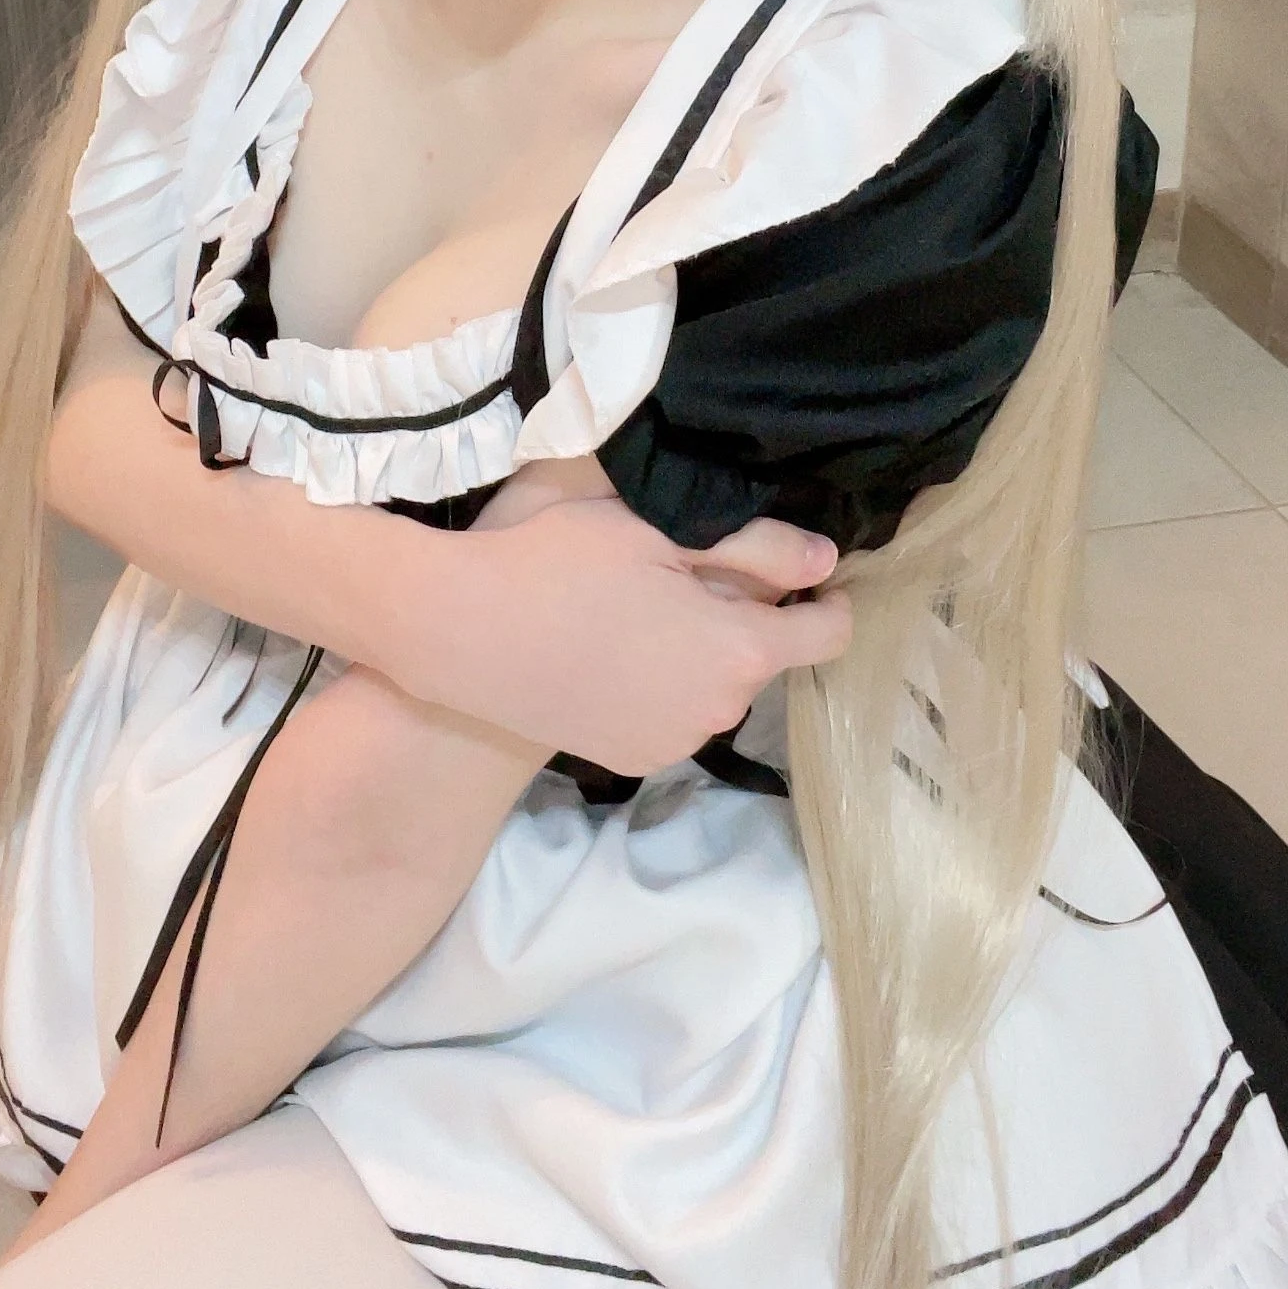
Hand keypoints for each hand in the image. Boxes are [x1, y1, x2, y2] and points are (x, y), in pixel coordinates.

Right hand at [406, 484, 851, 776]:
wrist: (459, 633)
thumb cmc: (559, 562)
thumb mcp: (658, 529)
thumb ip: (754, 547)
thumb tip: (826, 561)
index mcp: (737, 650)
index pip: (828, 633)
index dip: (828, 598)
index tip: (808, 574)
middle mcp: (719, 710)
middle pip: (765, 658)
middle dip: (748, 620)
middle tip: (689, 575)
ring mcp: (673, 743)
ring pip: (718, 689)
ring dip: (704, 656)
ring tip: (645, 612)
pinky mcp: (631, 759)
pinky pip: (675, 715)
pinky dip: (664, 687)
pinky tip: (615, 653)